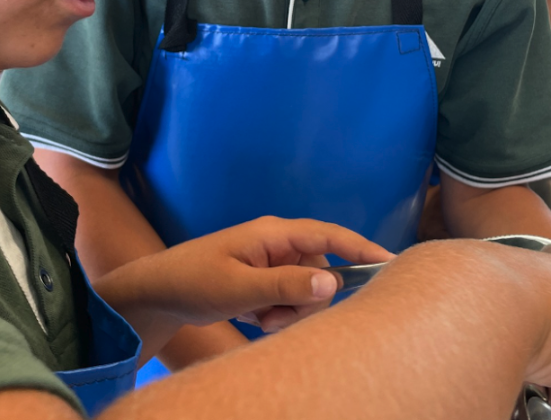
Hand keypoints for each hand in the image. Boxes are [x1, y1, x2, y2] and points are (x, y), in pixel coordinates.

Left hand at [97, 216, 393, 335]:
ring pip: (306, 292)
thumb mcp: (239, 288)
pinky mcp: (264, 280)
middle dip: (305, 300)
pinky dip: (277, 314)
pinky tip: (252, 317)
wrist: (158, 293)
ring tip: (256, 316)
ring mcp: (271, 262)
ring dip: (288, 311)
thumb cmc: (194, 282)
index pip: (329, 236)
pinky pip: (289, 300)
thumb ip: (286, 285)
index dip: (362, 247)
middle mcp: (278, 244)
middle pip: (321, 273)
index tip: (392, 262)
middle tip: (272, 316)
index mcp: (274, 234)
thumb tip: (334, 282)